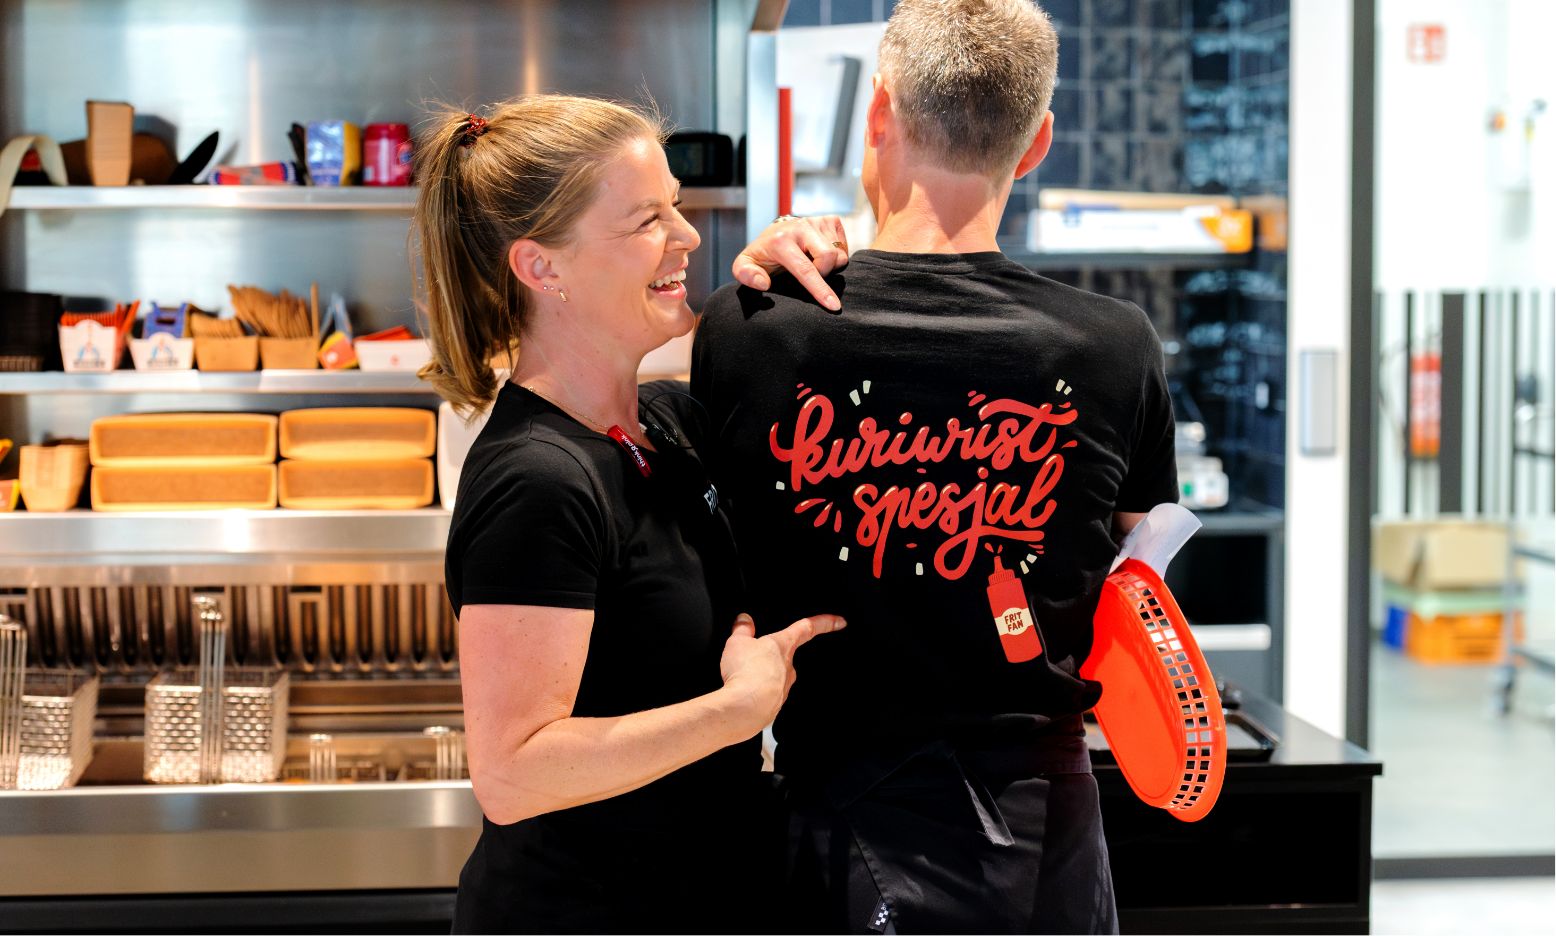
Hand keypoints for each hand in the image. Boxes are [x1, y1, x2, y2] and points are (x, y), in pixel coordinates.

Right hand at [719, 611, 845, 728]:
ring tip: (739, 677)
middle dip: (768, 657)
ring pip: (772, 678)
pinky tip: (741, 693)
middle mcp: (788, 667)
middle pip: (784, 656)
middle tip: (749, 658)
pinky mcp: (774, 707)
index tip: (839, 621)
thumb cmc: (745, 673)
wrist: (744, 708)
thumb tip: (744, 620)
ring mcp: (783, 688)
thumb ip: (742, 629)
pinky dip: (753, 693)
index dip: (824, 622)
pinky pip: (764, 696)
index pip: (807, 628)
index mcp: (783, 645)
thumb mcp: (737, 643)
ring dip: (757, 677)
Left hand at [732, 216, 850, 310]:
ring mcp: (817, 220)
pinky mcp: (830, 219)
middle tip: (809, 276)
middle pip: (829, 258)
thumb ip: (746, 275)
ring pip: (840, 253)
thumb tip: (763, 283)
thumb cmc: (763, 256)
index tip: (833, 305)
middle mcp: (801, 226)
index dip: (820, 289)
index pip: (806, 269)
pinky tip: (820, 254)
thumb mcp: (745, 265)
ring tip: (813, 263)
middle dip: (824, 274)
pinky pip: (844, 245)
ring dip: (830, 266)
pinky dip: (836, 254)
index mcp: (782, 240)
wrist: (774, 234)